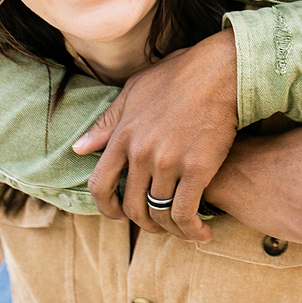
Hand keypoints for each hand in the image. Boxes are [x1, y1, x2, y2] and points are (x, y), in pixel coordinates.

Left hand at [72, 30, 238, 240]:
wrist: (222, 70)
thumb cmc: (180, 75)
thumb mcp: (135, 91)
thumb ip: (107, 122)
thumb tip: (79, 149)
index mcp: (123, 135)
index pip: (100, 184)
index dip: (105, 208)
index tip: (118, 216)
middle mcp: (141, 152)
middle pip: (131, 206)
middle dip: (142, 222)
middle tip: (156, 224)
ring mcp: (168, 162)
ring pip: (158, 213)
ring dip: (168, 229)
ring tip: (180, 229)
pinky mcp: (198, 168)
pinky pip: (185, 212)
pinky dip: (190, 229)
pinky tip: (201, 233)